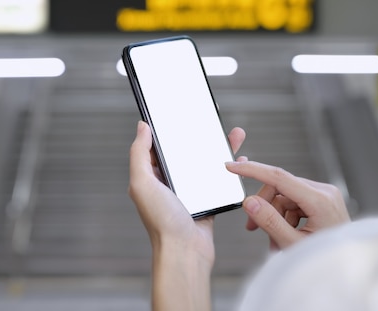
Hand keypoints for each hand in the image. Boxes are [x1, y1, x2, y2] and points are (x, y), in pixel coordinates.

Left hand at [129, 121, 245, 261]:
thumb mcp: (142, 183)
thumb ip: (139, 153)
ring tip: (231, 135)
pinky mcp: (205, 200)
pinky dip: (227, 169)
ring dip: (217, 149)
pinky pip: (217, 180)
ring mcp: (187, 192)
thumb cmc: (161, 221)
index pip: (157, 147)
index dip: (166, 130)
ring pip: (203, 164)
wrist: (185, 252)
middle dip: (197, 136)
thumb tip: (141, 127)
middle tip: (211, 120)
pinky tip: (238, 159)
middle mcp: (167, 183)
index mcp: (150, 176)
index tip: (178, 114)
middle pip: (184, 152)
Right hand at [225, 161, 350, 249]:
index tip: (232, 167)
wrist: (347, 267)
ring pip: (284, 196)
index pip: (279, 177)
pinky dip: (284, 218)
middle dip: (264, 207)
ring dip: (274, 216)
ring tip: (274, 240)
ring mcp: (325, 195)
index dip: (252, 170)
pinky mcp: (322, 201)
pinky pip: (293, 202)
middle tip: (252, 227)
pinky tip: (284, 235)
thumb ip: (269, 221)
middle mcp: (325, 192)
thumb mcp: (292, 243)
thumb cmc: (325, 259)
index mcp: (320, 200)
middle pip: (279, 188)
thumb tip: (249, 202)